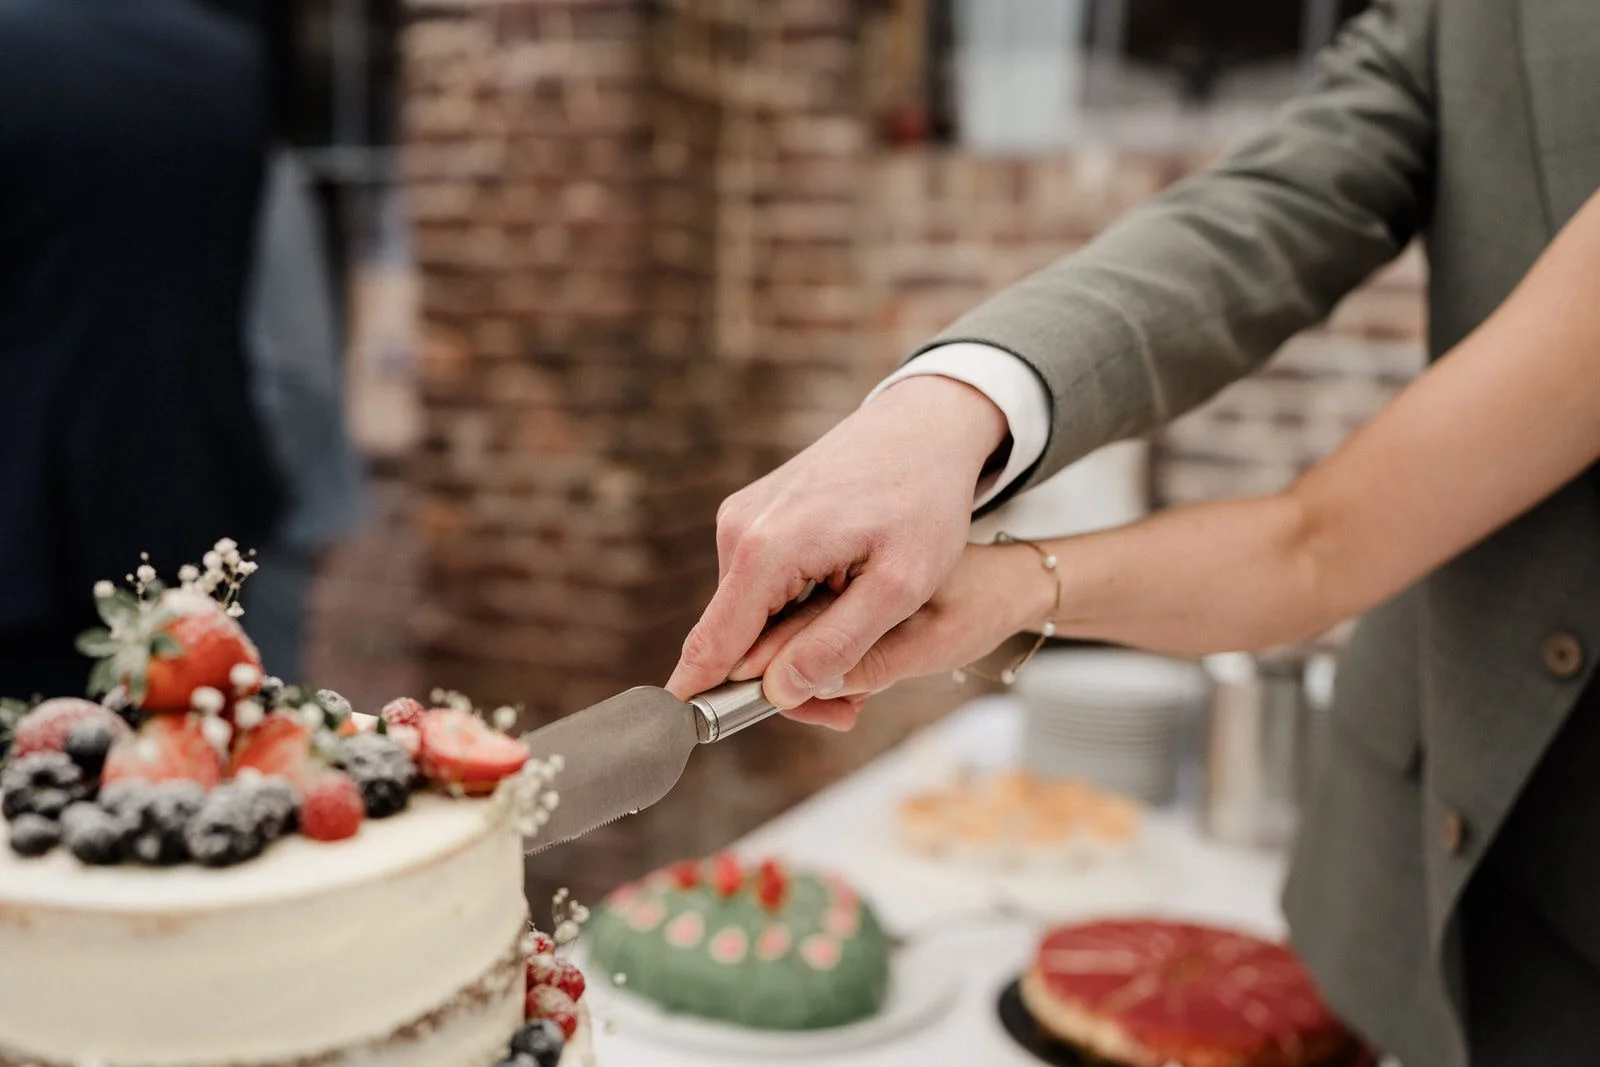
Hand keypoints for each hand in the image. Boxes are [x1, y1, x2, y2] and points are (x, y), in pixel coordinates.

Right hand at [666, 376, 1008, 719]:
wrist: (925, 427)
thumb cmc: (923, 501)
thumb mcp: (900, 586)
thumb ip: (839, 644)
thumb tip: (779, 692)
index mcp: (767, 549)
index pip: (711, 646)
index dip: (702, 701)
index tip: (687, 739)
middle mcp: (739, 530)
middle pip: (736, 640)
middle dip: (785, 681)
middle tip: (851, 710)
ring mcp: (743, 520)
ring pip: (751, 617)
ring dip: (797, 647)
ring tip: (865, 655)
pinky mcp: (755, 517)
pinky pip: (762, 587)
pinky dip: (797, 612)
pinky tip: (846, 611)